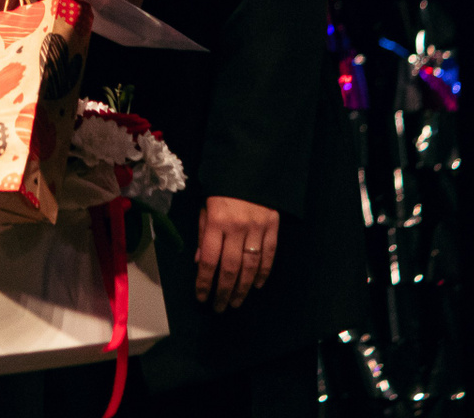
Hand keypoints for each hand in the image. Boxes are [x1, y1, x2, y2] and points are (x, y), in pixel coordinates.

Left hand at [195, 195, 278, 310]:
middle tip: (219, 307)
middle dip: (223, 291)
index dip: (204, 281)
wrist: (251, 166)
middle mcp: (237, 227)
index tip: (201, 297)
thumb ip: (203, 234)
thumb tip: (200, 262)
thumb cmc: (222, 189)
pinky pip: (269, 255)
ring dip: (242, 288)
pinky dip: (263, 273)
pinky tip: (255, 285)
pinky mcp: (273, 227)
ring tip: (236, 302)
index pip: (209, 260)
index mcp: (216, 222)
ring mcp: (257, 228)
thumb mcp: (205, 207)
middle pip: (230, 268)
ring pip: (250, 266)